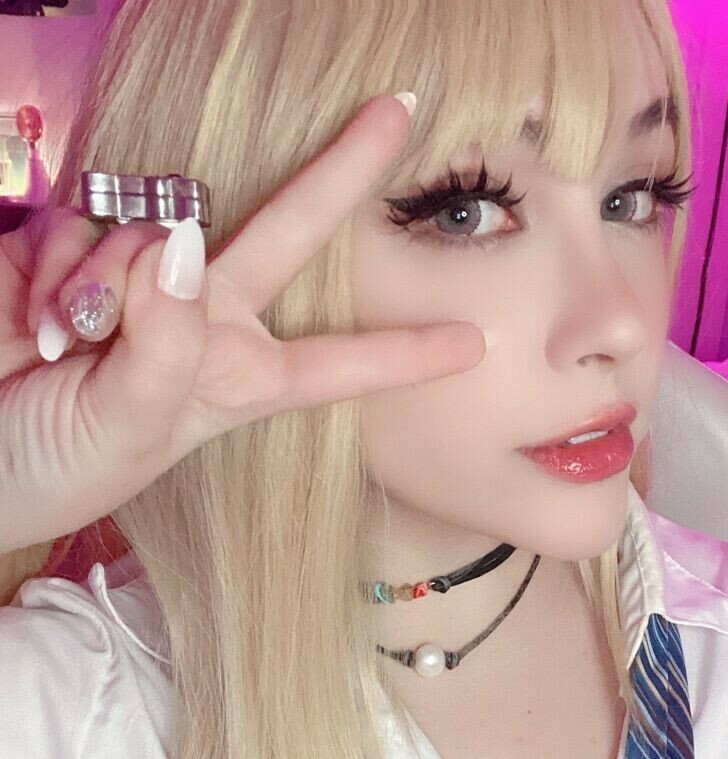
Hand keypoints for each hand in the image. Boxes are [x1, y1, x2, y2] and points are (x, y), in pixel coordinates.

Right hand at [0, 93, 485, 554]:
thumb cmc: (56, 468)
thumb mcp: (126, 427)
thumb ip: (164, 344)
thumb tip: (186, 240)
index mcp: (236, 380)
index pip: (336, 364)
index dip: (402, 354)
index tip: (471, 345)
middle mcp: (203, 321)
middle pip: (286, 235)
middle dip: (338, 173)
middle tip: (397, 108)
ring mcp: (143, 281)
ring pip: (154, 229)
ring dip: (104, 284)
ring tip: (62, 350)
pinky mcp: (77, 251)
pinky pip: (81, 227)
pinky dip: (54, 272)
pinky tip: (34, 321)